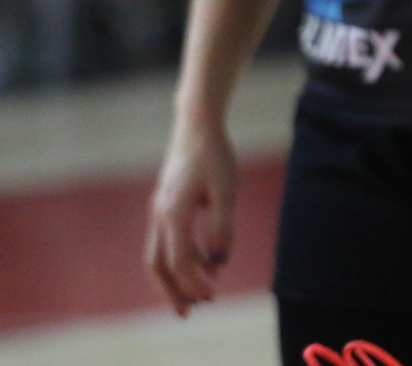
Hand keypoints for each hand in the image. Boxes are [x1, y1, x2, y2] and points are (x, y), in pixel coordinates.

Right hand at [145, 119, 238, 315]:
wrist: (196, 126)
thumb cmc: (214, 155)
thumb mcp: (226, 190)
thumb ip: (221, 225)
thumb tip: (219, 261)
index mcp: (173, 214)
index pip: (179, 260)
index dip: (193, 281)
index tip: (211, 295)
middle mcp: (160, 215)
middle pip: (157, 264)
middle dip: (171, 291)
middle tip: (187, 313)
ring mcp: (160, 210)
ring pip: (159, 254)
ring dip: (177, 277)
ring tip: (201, 294)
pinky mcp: (167, 205)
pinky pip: (168, 240)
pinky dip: (183, 257)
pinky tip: (207, 263)